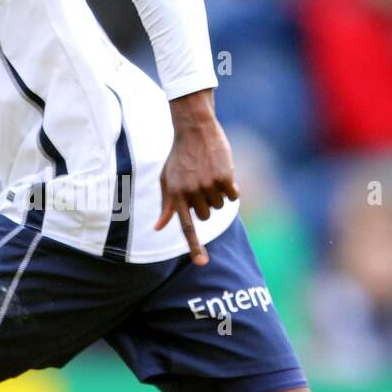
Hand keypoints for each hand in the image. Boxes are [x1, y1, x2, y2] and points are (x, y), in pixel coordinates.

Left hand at [154, 90, 238, 264]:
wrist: (194, 128)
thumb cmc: (179, 156)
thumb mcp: (167, 179)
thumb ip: (166, 205)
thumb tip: (159, 227)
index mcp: (176, 195)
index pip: (187, 227)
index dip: (195, 246)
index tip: (203, 263)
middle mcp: (192, 192)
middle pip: (206, 215)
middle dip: (206, 204)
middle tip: (201, 184)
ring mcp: (208, 185)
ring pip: (220, 205)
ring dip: (218, 194)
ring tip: (209, 174)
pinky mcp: (225, 176)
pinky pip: (233, 195)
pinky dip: (231, 188)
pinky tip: (222, 172)